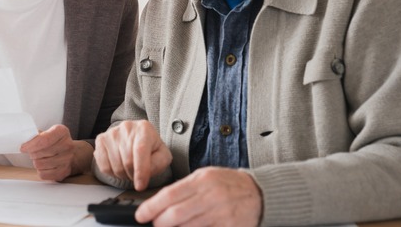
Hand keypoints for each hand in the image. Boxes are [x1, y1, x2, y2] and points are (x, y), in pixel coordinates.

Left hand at [20, 124, 92, 181]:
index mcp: (62, 132)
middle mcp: (67, 145)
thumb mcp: (48, 132)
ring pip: (39, 164)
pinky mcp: (63, 172)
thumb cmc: (55, 142)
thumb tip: (24, 140)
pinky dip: (40, 170)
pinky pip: (43, 174)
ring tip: (40, 158)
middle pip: (39, 153)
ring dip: (36, 162)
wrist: (72, 154)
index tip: (23, 147)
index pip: (44, 139)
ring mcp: (67, 160)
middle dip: (32, 153)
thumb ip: (36, 135)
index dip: (30, 145)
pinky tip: (45, 166)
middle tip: (33, 152)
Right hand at [94, 120, 172, 190]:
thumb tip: (145, 173)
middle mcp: (126, 128)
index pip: (140, 150)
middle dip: (133, 175)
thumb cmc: (150, 148)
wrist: (136, 137)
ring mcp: (112, 133)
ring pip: (115, 166)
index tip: (141, 186)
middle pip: (127, 162)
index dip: (140, 171)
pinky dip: (112, 173)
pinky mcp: (101, 140)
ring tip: (129, 169)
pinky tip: (118, 167)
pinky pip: (104, 166)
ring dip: (123, 175)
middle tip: (137, 174)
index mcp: (144, 129)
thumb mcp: (162, 155)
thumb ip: (158, 163)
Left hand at [135, 167, 262, 226]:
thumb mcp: (206, 177)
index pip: (169, 195)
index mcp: (202, 180)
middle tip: (155, 224)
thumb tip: (160, 202)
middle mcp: (211, 196)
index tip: (141, 215)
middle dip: (160, 222)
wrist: (259, 193)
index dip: (152, 207)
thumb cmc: (228, 185)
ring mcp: (221, 213)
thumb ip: (185, 188)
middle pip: (176, 214)